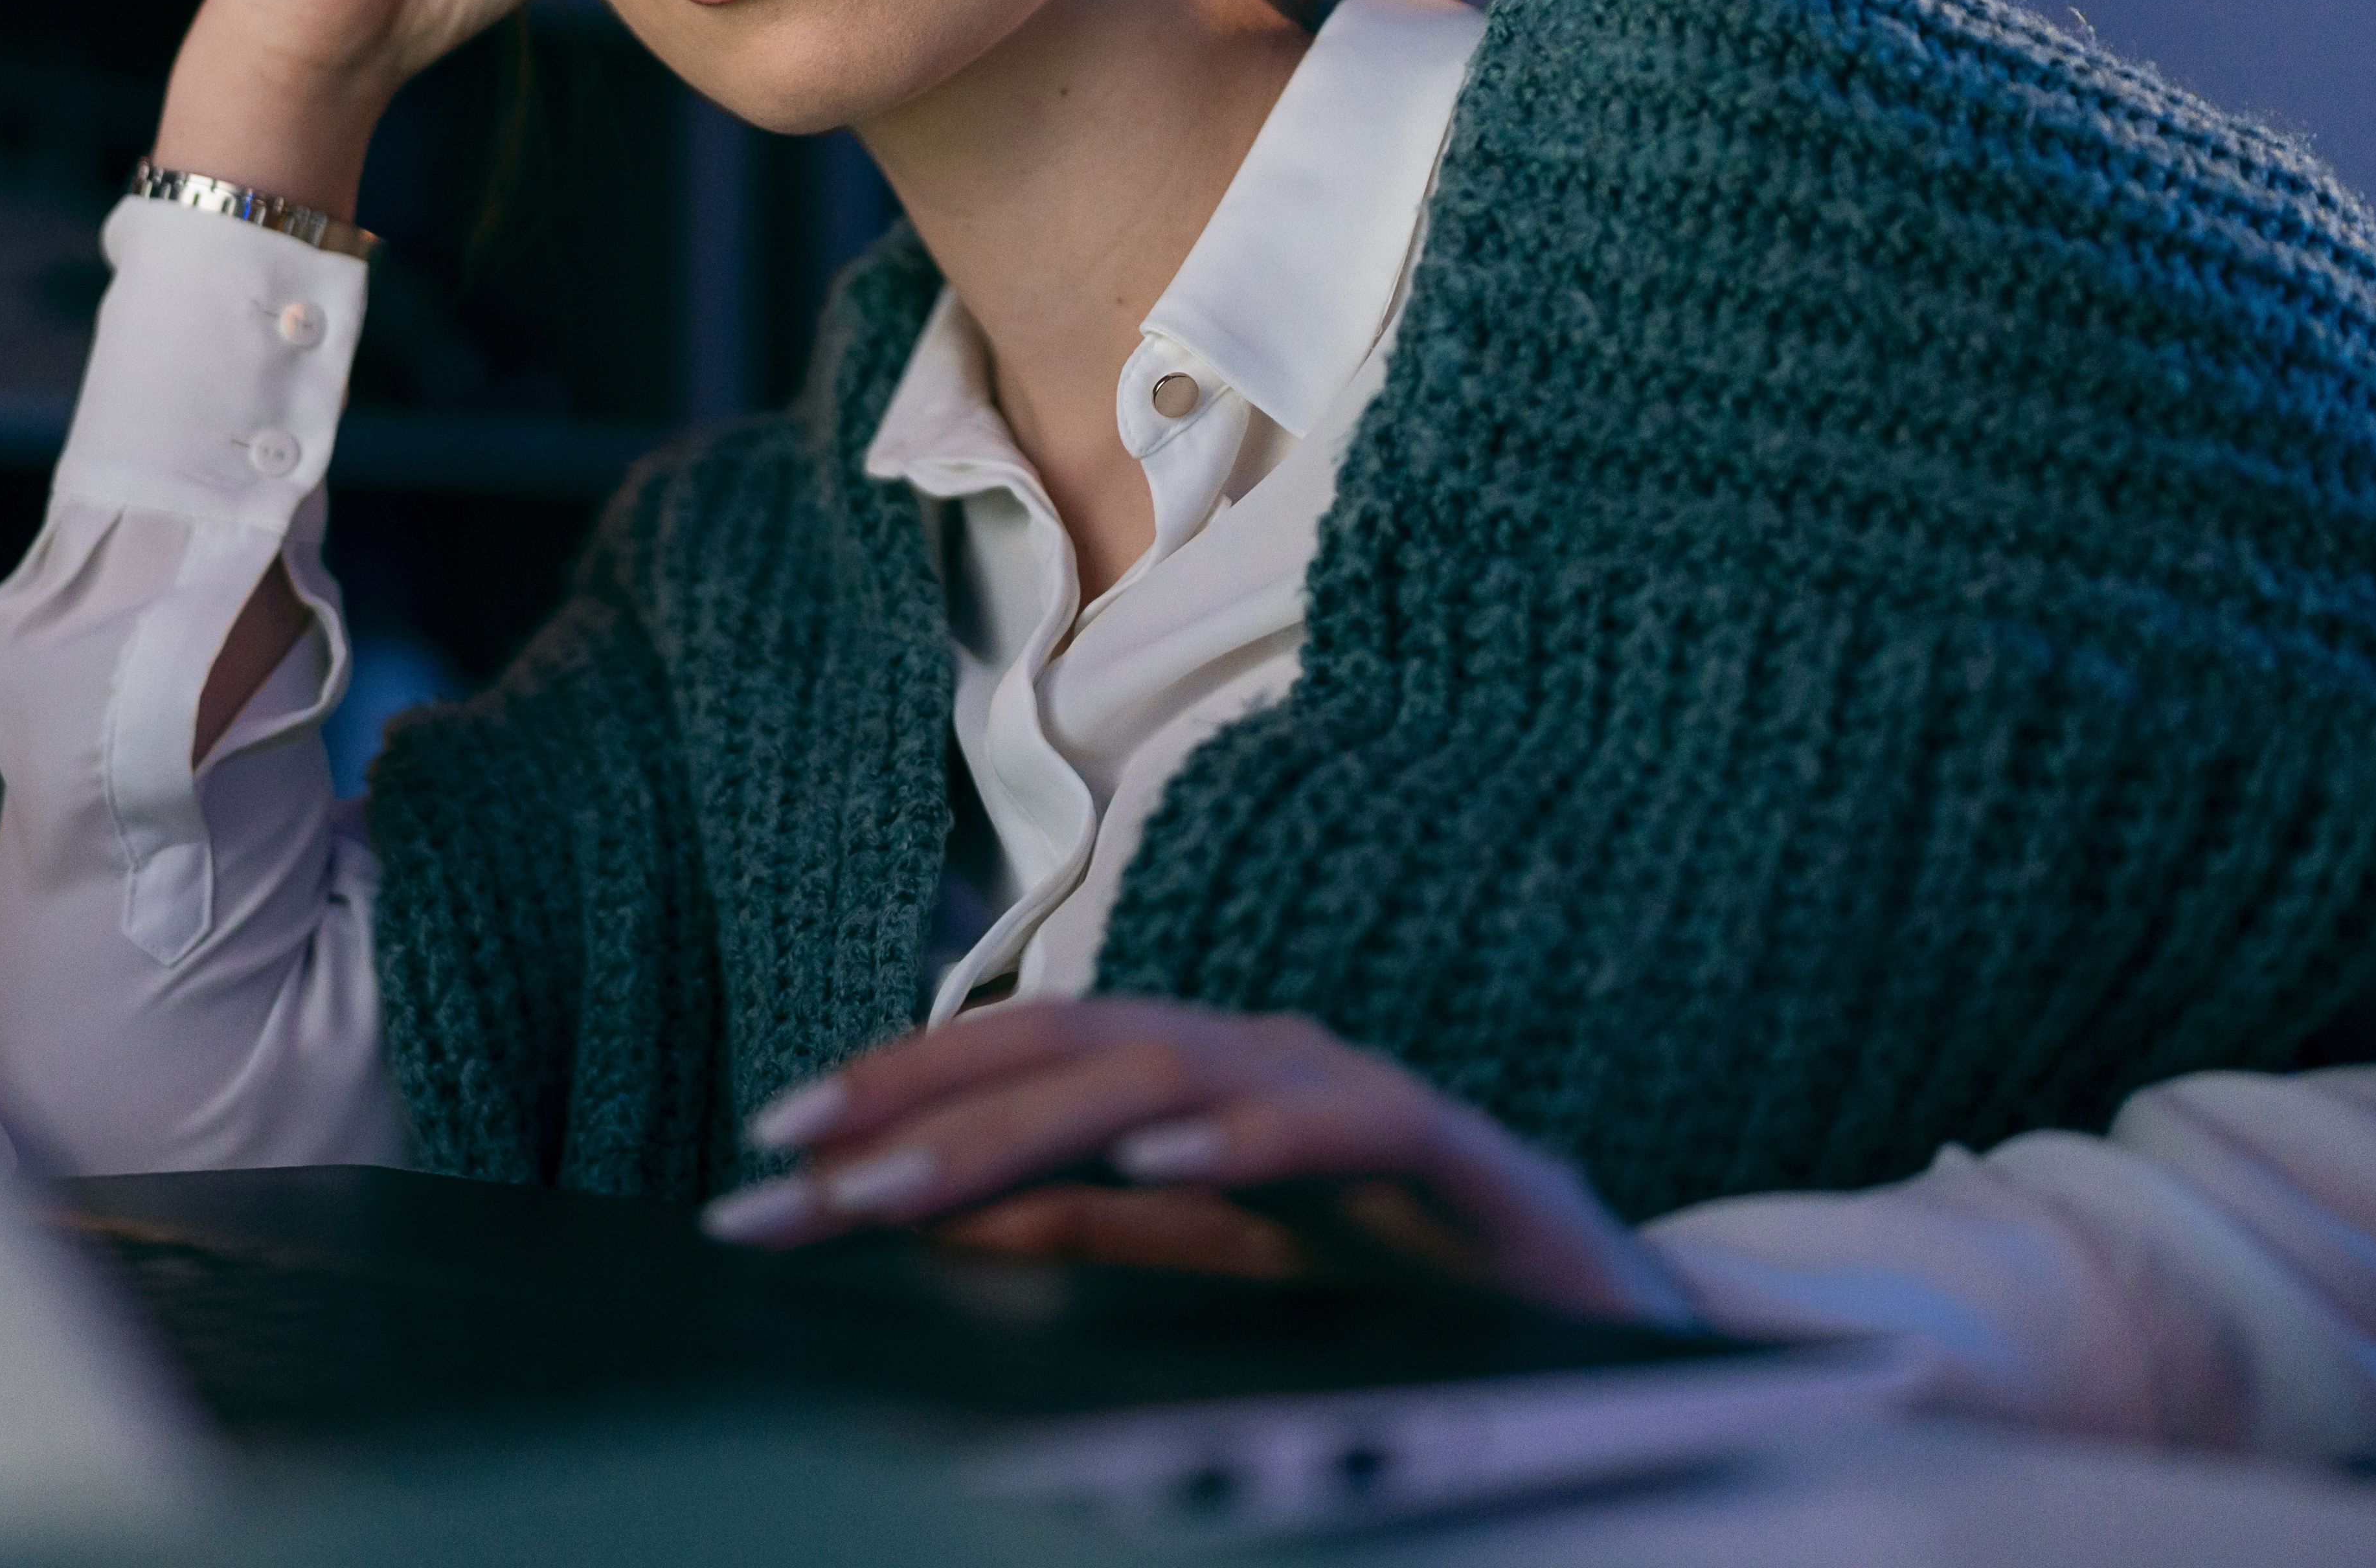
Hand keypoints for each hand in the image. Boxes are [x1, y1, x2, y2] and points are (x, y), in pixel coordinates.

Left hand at [697, 998, 1696, 1325]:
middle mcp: (1257, 1066)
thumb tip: (908, 1215)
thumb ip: (1070, 1229)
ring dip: (1033, 1123)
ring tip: (916, 1179)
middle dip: (919, 1106)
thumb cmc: (1392, 1281)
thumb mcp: (1196, 1262)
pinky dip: (1250, 1134)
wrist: (1607, 1324)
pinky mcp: (1459, 1154)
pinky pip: (1346, 1123)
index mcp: (1192, 1088)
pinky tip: (1165, 1162)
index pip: (1013, 1068)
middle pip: (1066, 1050)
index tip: (767, 1152)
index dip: (889, 1093)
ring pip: (1173, 1070)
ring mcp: (1354, 1097)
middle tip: (801, 1164)